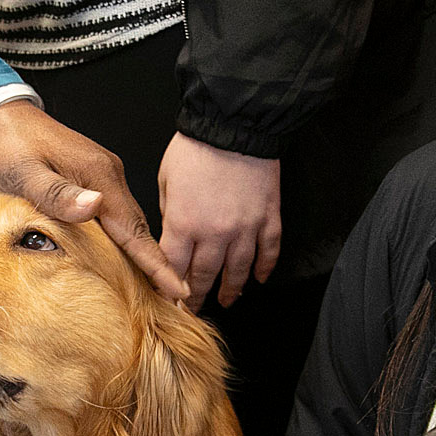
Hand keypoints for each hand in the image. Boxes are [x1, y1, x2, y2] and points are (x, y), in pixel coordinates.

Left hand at [0, 98, 186, 301]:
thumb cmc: (6, 145)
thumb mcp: (24, 171)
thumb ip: (57, 192)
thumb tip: (94, 206)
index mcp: (98, 175)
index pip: (133, 230)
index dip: (156, 263)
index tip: (177, 290)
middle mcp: (108, 175)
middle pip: (137, 229)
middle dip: (157, 265)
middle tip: (175, 300)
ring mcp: (102, 176)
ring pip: (128, 224)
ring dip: (142, 254)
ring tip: (157, 288)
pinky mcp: (93, 179)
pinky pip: (115, 216)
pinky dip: (125, 240)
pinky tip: (126, 258)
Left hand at [158, 132, 281, 309]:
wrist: (235, 124)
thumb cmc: (196, 147)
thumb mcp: (166, 180)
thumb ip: (169, 212)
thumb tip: (172, 234)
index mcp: (184, 223)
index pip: (173, 268)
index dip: (169, 288)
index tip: (169, 301)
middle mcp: (215, 233)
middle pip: (205, 276)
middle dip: (198, 297)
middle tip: (194, 311)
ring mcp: (245, 228)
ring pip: (238, 271)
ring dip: (231, 290)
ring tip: (226, 301)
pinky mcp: (268, 218)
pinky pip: (268, 252)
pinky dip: (264, 269)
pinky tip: (259, 279)